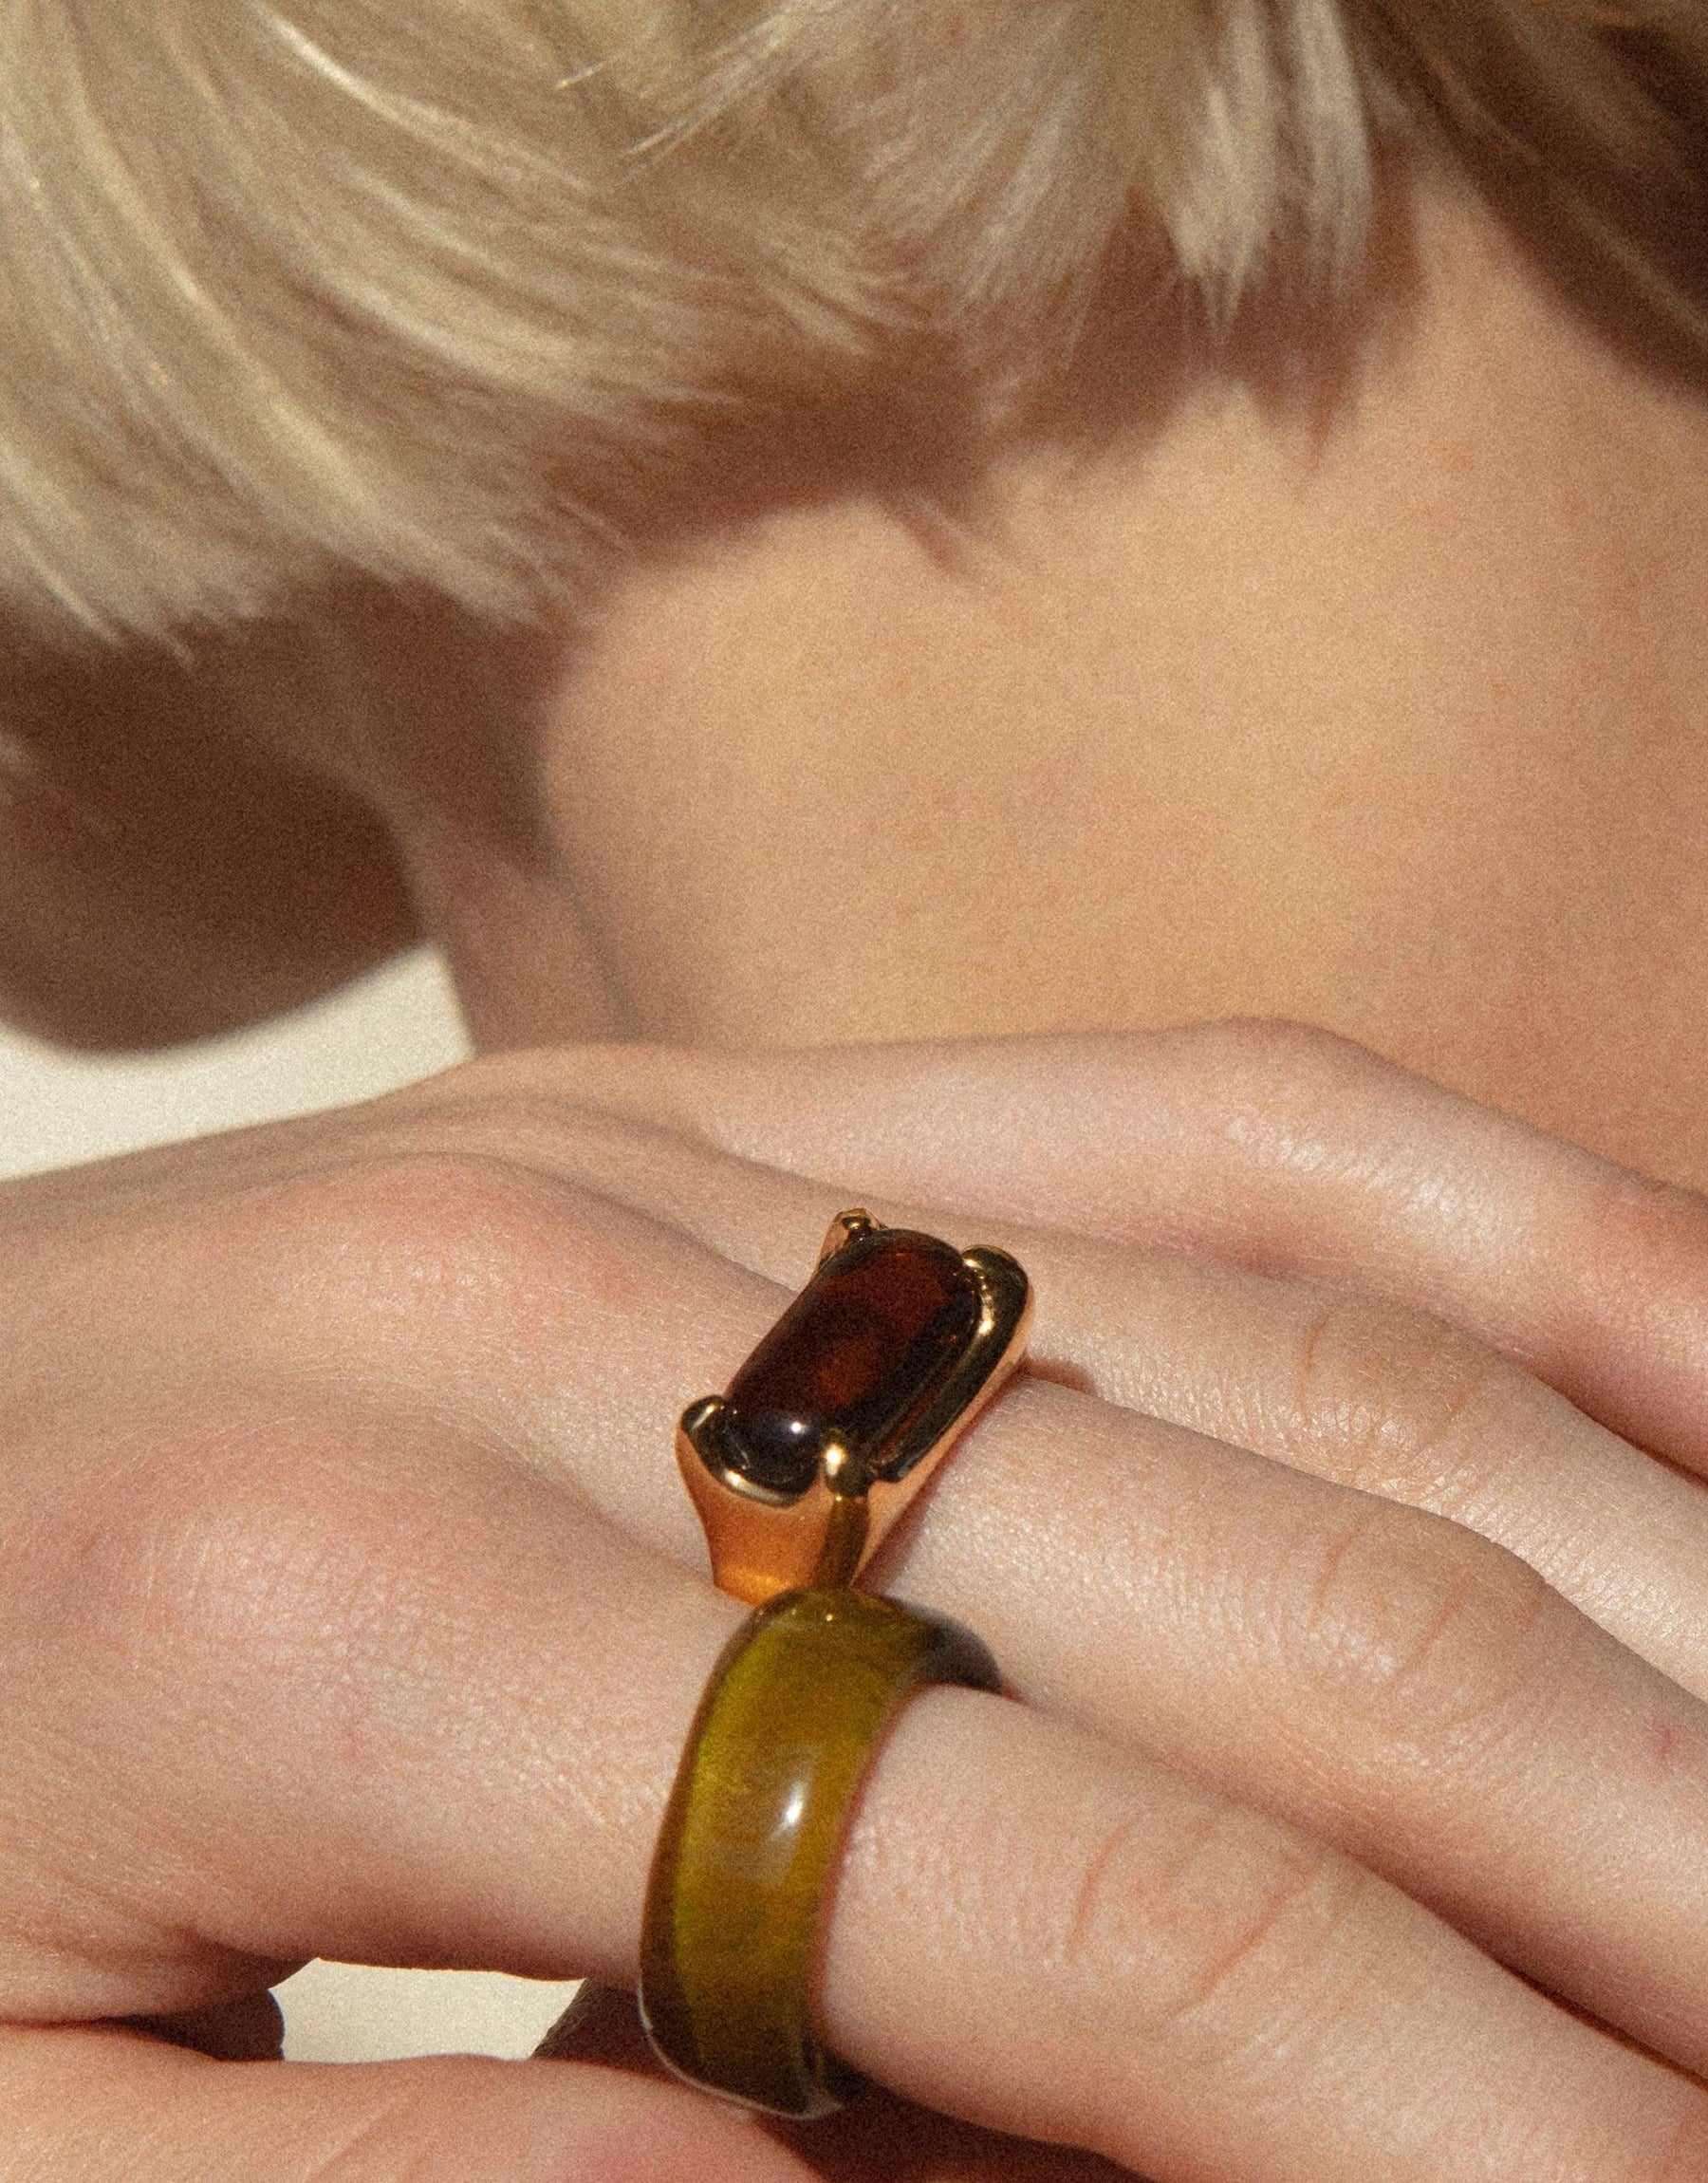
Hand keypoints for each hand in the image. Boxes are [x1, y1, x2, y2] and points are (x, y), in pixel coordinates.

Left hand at [6, 1020, 1707, 2179]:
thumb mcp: (7, 2179)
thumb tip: (905, 2179)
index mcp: (356, 1627)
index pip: (1099, 1926)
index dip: (1465, 2131)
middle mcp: (566, 1310)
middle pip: (1284, 1603)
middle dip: (1644, 1857)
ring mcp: (669, 1149)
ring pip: (1300, 1322)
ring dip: (1646, 1566)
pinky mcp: (718, 1092)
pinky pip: (1184, 1113)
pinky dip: (1498, 1231)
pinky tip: (1696, 1376)